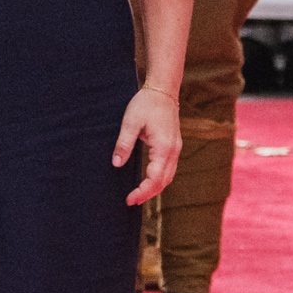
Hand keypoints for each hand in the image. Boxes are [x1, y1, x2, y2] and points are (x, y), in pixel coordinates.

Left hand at [112, 86, 182, 205]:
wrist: (163, 91)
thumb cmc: (146, 104)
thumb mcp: (130, 122)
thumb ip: (124, 144)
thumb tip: (116, 164)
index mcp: (163, 148)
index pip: (155, 178)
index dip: (143, 192)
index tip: (129, 199)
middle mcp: (173, 151)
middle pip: (164, 182)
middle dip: (148, 194)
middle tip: (131, 201)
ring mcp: (175, 150)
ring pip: (168, 177)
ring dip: (155, 188)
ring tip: (138, 195)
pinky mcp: (173, 147)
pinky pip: (169, 169)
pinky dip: (159, 179)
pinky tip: (148, 181)